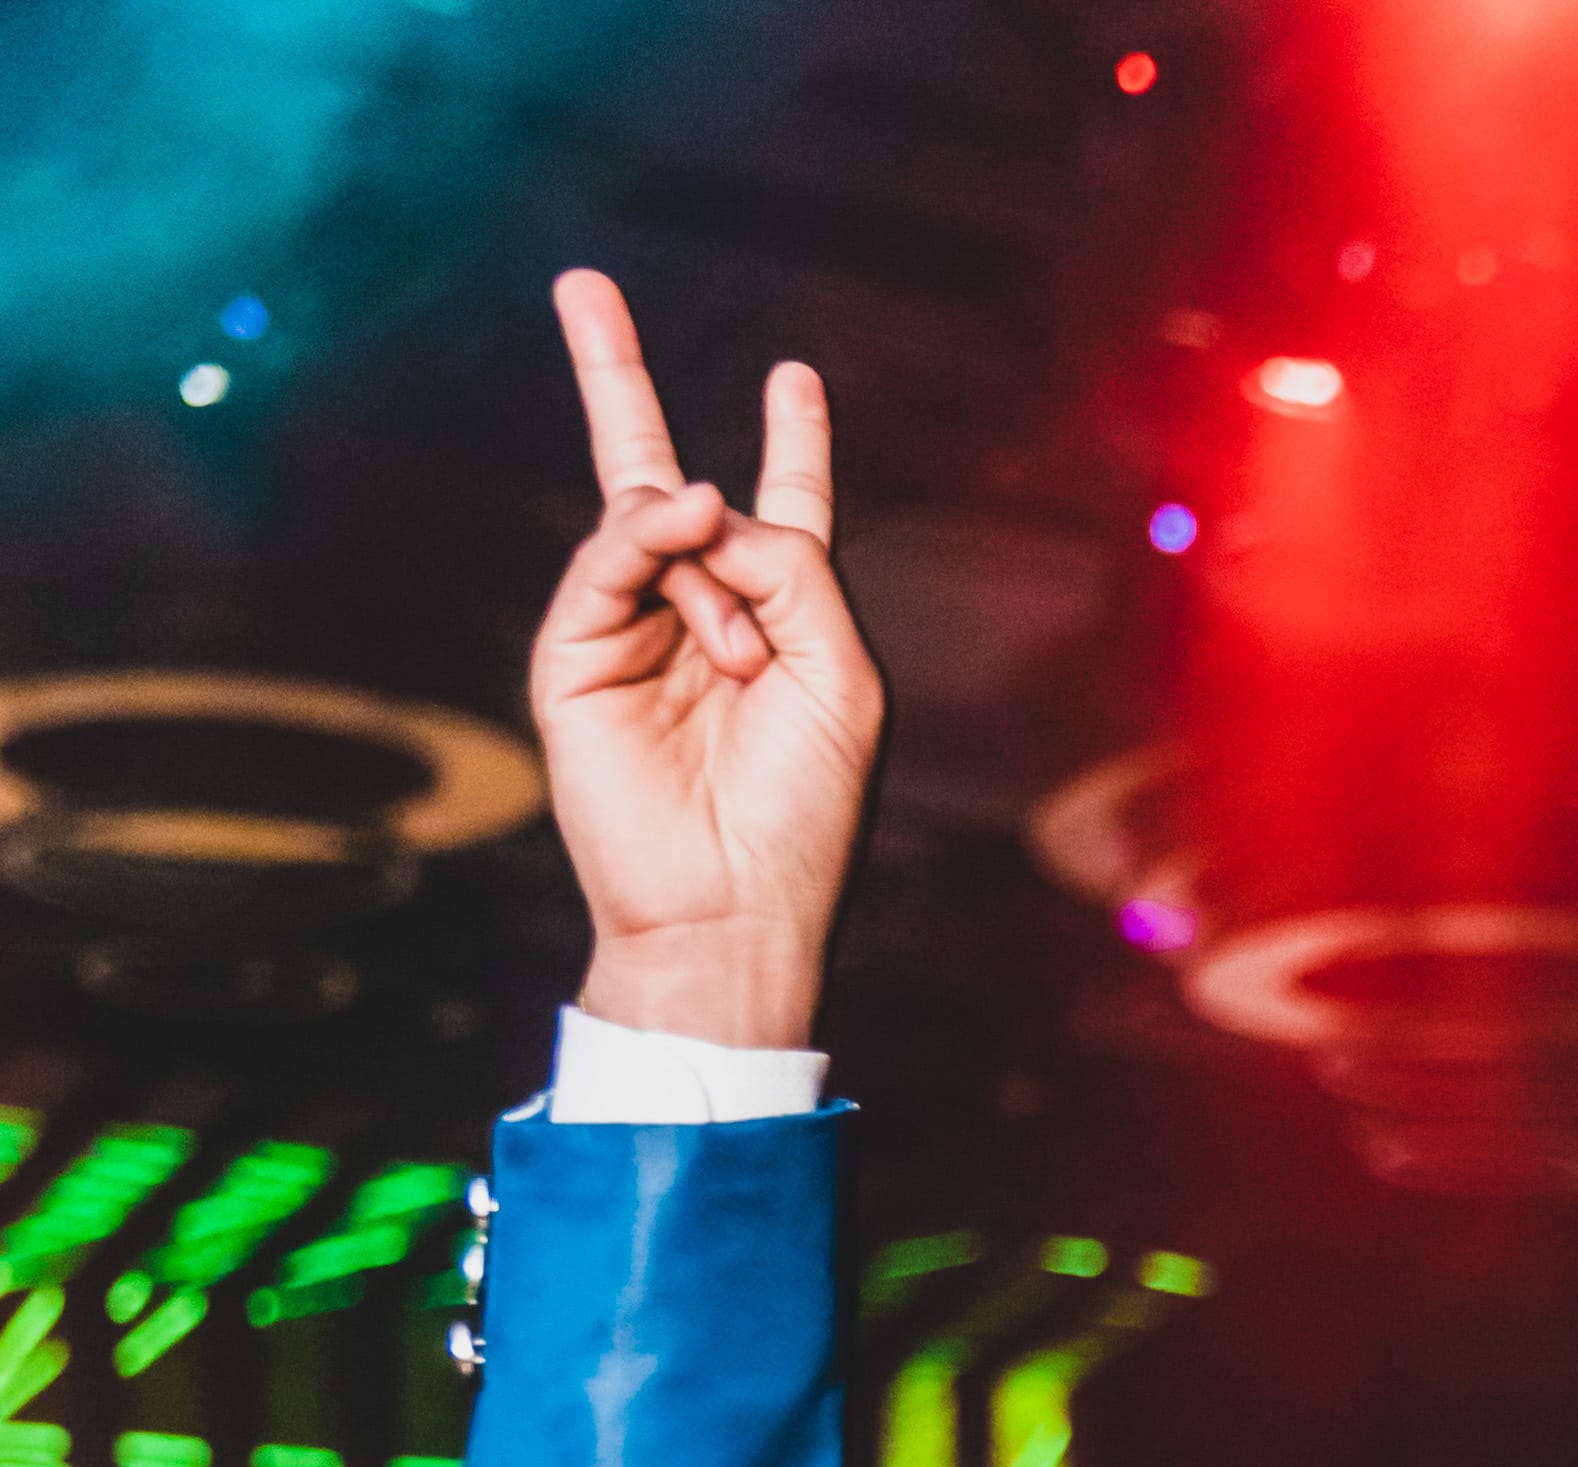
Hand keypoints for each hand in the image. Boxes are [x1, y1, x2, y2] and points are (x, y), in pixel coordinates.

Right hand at [532, 269, 882, 1047]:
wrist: (730, 910)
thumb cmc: (805, 815)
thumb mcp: (841, 674)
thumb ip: (793, 566)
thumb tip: (702, 497)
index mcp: (783, 626)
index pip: (784, 515)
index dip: (794, 445)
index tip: (795, 379)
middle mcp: (702, 616)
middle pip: (662, 478)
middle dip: (619, 380)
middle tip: (580, 284)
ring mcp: (631, 631)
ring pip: (650, 517)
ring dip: (708, 557)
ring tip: (735, 661)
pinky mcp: (577, 656)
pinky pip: (611, 556)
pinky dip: (650, 534)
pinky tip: (686, 523)